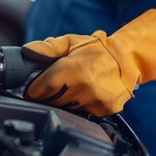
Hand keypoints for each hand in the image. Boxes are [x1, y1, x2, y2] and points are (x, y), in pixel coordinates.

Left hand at [21, 9, 155, 116]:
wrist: (128, 59)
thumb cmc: (97, 49)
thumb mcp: (71, 42)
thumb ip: (48, 48)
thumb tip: (27, 50)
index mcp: (72, 69)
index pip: (41, 89)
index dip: (33, 90)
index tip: (32, 89)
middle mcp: (84, 87)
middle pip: (52, 101)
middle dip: (47, 95)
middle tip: (52, 87)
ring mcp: (95, 100)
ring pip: (66, 109)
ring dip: (63, 102)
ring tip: (70, 88)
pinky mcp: (105, 110)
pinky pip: (83, 113)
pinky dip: (79, 106)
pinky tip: (84, 94)